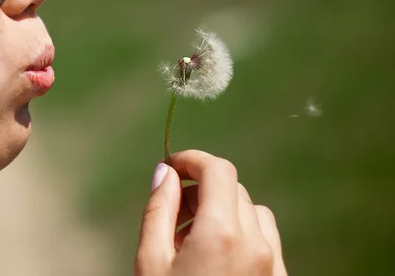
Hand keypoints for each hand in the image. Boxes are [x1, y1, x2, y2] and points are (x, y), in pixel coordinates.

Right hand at [135, 150, 287, 275]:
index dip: (192, 160)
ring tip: (196, 239)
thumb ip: (158, 209)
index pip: (217, 169)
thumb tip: (165, 172)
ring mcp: (273, 263)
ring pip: (253, 212)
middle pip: (233, 189)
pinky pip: (267, 240)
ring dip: (224, 212)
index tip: (171, 167)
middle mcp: (255, 243)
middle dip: (201, 190)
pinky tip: (221, 256)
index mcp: (221, 233)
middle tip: (174, 214)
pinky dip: (244, 234)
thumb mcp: (150, 260)